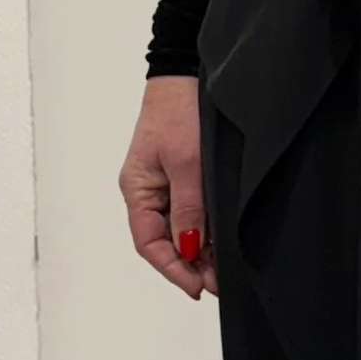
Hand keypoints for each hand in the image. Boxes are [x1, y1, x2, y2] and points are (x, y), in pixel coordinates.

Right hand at [120, 75, 215, 297]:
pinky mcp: (182, 176)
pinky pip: (189, 212)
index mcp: (137, 190)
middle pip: (163, 241)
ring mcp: (164, 184)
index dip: (172, 269)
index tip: (197, 287)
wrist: (187, 73)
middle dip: (189, 265)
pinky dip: (204, 230)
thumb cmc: (180, 112)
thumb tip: (189, 249)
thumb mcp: (188, 164)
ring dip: (199, 250)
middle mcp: (147, 191)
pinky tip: (221, 242)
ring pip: (179, 230)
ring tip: (223, 268)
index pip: (149, 243)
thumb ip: (189, 209)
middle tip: (218, 282)